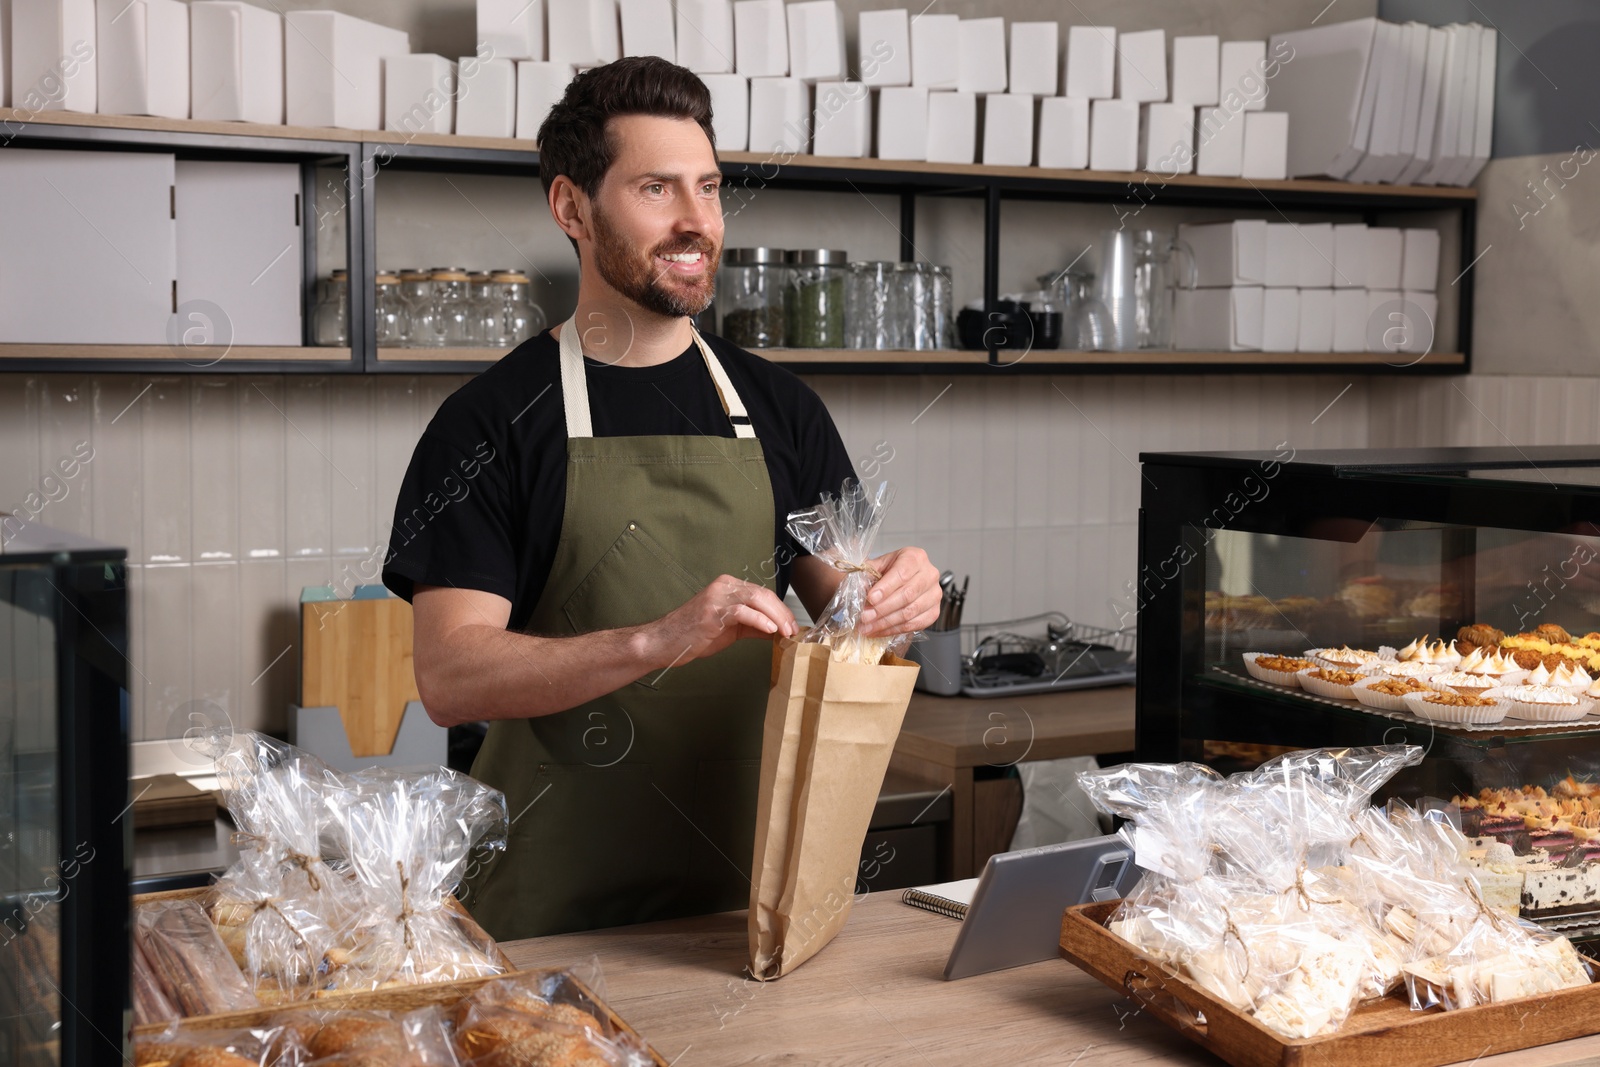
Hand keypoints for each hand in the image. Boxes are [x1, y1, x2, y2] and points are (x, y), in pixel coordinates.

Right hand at [651, 575, 797, 665]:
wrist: (665, 642)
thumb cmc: (694, 635)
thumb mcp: (730, 629)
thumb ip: (753, 626)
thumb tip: (778, 631)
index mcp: (728, 586)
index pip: (762, 593)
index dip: (781, 610)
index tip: (792, 626)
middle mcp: (724, 586)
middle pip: (763, 594)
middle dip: (782, 613)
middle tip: (793, 630)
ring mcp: (717, 597)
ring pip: (756, 599)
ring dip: (776, 617)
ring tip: (786, 632)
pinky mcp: (712, 611)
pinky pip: (742, 612)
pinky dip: (759, 620)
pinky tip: (770, 630)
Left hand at [858, 547, 940, 636]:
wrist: (904, 579)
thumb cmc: (889, 571)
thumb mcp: (877, 565)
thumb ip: (867, 574)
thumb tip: (858, 589)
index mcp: (915, 557)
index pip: (902, 573)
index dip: (886, 588)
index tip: (870, 598)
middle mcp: (929, 574)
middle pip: (907, 595)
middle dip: (882, 609)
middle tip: (864, 617)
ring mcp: (934, 595)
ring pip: (910, 612)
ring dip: (886, 623)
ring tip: (867, 627)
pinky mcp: (934, 612)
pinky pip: (914, 625)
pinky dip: (894, 630)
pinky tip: (878, 631)